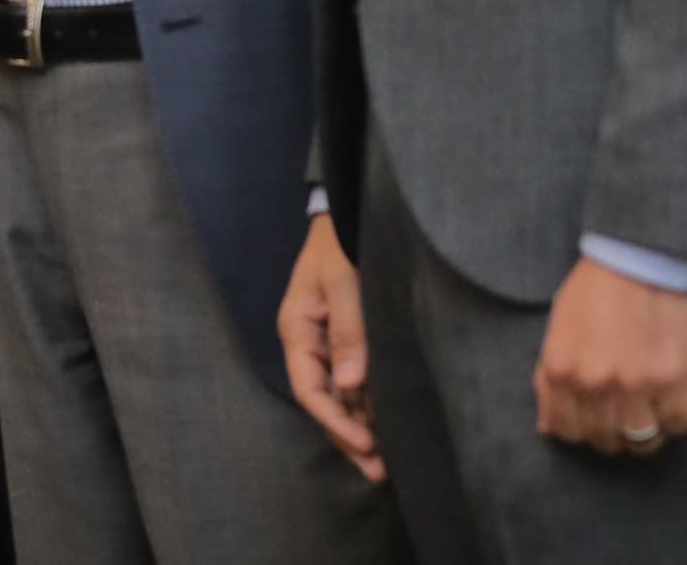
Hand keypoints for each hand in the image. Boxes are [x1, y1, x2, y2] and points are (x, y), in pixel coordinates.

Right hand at [279, 212, 383, 482]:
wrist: (347, 214)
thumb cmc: (341, 246)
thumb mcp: (343, 283)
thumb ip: (349, 332)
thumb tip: (352, 385)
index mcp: (297, 330)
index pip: (310, 390)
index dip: (335, 422)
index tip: (365, 444)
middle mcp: (309, 343)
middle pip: (324, 401)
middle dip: (349, 437)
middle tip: (380, 471)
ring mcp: (327, 343)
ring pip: (340, 396)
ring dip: (361, 425)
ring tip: (389, 460)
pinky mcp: (348, 340)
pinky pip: (355, 381)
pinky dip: (369, 405)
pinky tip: (389, 424)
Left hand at [533, 256, 686, 454]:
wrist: (641, 255)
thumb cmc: (596, 287)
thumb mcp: (558, 329)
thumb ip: (549, 378)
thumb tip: (547, 427)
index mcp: (560, 369)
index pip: (565, 430)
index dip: (580, 432)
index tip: (593, 422)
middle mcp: (593, 383)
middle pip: (603, 439)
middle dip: (612, 434)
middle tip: (624, 415)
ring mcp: (634, 385)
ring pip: (641, 441)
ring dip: (646, 433)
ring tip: (650, 413)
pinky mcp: (674, 380)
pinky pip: (679, 423)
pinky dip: (678, 418)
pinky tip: (672, 399)